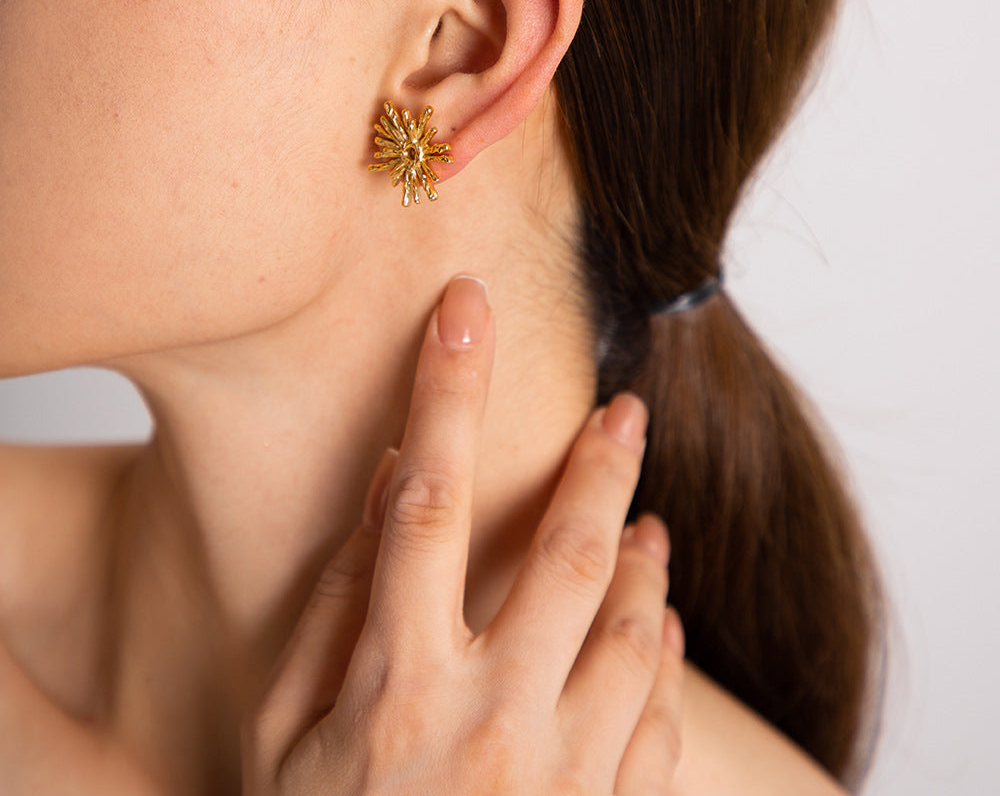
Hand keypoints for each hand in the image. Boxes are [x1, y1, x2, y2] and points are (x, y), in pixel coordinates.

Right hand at [241, 276, 684, 794]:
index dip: (445, 389)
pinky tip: (659, 622)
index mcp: (395, 685)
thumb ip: (334, 605)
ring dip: (645, 557)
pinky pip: (658, 718)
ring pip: (634, 631)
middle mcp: (489, 720)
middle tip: (628, 409)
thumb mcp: (280, 735)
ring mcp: (562, 777)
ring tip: (646, 518)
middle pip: (566, 554)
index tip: (466, 309)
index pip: (425, 497)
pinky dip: (664, 655)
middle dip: (602, 465)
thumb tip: (392, 484)